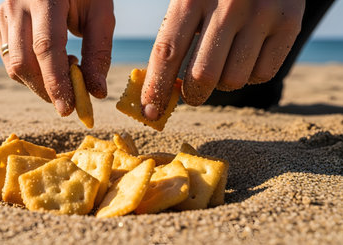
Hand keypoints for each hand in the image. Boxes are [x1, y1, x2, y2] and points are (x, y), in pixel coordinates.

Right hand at [0, 0, 114, 115]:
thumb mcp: (100, 15)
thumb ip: (99, 53)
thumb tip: (96, 93)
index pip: (46, 47)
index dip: (56, 82)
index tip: (67, 109)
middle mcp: (17, 5)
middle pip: (24, 62)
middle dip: (47, 89)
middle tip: (71, 99)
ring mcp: (3, 14)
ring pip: (14, 66)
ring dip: (39, 83)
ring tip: (65, 71)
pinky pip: (11, 60)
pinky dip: (31, 74)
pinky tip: (50, 63)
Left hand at [141, 0, 304, 119]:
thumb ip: (175, 37)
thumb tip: (157, 90)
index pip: (167, 53)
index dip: (156, 88)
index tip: (150, 113)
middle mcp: (228, 4)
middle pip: (202, 76)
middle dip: (192, 95)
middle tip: (192, 93)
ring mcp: (261, 13)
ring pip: (233, 81)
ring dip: (222, 84)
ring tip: (223, 63)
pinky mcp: (289, 22)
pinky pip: (263, 74)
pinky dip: (250, 75)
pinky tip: (247, 56)